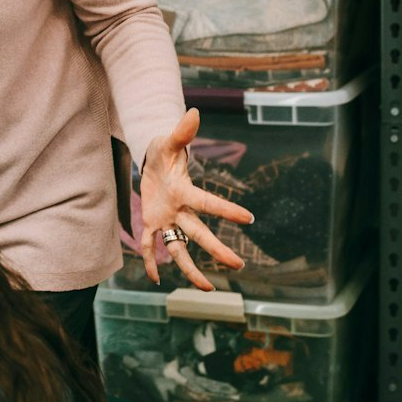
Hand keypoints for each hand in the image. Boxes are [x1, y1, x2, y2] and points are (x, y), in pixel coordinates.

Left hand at [139, 108, 255, 291]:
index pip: (207, 202)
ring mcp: (168, 219)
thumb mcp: (170, 141)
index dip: (226, 209)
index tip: (250, 218)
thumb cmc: (166, 151)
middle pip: (199, 233)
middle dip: (217, 249)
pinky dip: (151, 262)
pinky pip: (151, 246)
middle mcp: (180, 210)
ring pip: (179, 249)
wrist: (154, 161)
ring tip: (207, 289)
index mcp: (185, 191)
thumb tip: (194, 112)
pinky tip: (154, 279)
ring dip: (190, 269)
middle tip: (239, 265)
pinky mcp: (153, 223)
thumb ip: (182, 131)